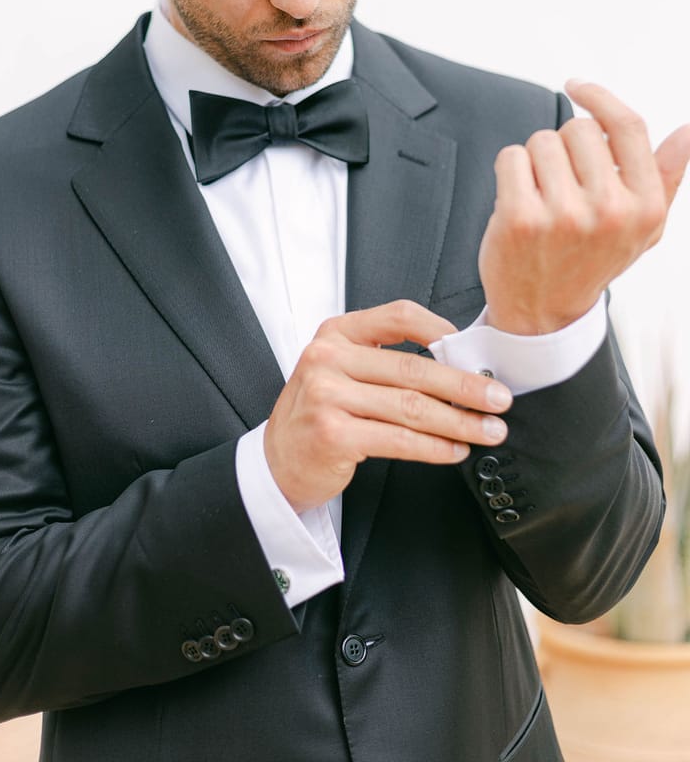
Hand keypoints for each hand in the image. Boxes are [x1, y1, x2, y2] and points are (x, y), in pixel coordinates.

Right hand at [263, 300, 512, 512]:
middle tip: (499, 398)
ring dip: (459, 421)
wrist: (277, 461)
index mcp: (336, 333)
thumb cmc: (319, 413)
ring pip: (411, 407)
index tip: (473, 352)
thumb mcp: (342, 371)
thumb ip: (386, 361)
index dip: (442, 330)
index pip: (399, 316)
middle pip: (413, 368)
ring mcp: (327, 395)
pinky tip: (454, 450)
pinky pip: (398, 440)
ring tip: (488, 430)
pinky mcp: (332, 433)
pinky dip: (434, 447)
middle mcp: (328, 358)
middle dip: (465, 386)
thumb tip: (457, 367)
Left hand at [479, 81, 689, 334]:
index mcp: (645, 205)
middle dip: (565, 146)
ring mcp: (564, 214)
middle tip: (563, 185)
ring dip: (536, 161)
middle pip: (578, 129)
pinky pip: (511, 157)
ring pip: (541, 141)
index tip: (578, 86)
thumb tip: (688, 130)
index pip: (628, 125)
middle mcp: (609, 210)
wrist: (543, 313)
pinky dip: (510, 171)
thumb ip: (665, 175)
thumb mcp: (643, 226)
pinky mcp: (520, 218)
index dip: (601, 96)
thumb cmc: (592, 260)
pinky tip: (519, 202)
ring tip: (543, 198)